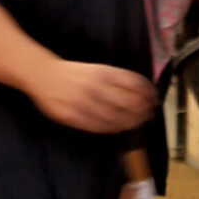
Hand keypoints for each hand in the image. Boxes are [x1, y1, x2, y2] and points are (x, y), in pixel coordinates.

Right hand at [30, 58, 156, 132]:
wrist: (43, 76)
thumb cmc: (74, 73)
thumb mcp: (97, 69)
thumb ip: (117, 79)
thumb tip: (142, 92)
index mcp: (103, 73)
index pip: (135, 84)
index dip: (148, 94)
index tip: (155, 99)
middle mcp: (95, 87)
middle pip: (129, 103)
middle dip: (143, 111)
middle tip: (149, 114)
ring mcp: (84, 103)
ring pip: (116, 118)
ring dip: (131, 122)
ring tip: (138, 123)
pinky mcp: (73, 117)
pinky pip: (98, 127)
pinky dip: (113, 129)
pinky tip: (119, 128)